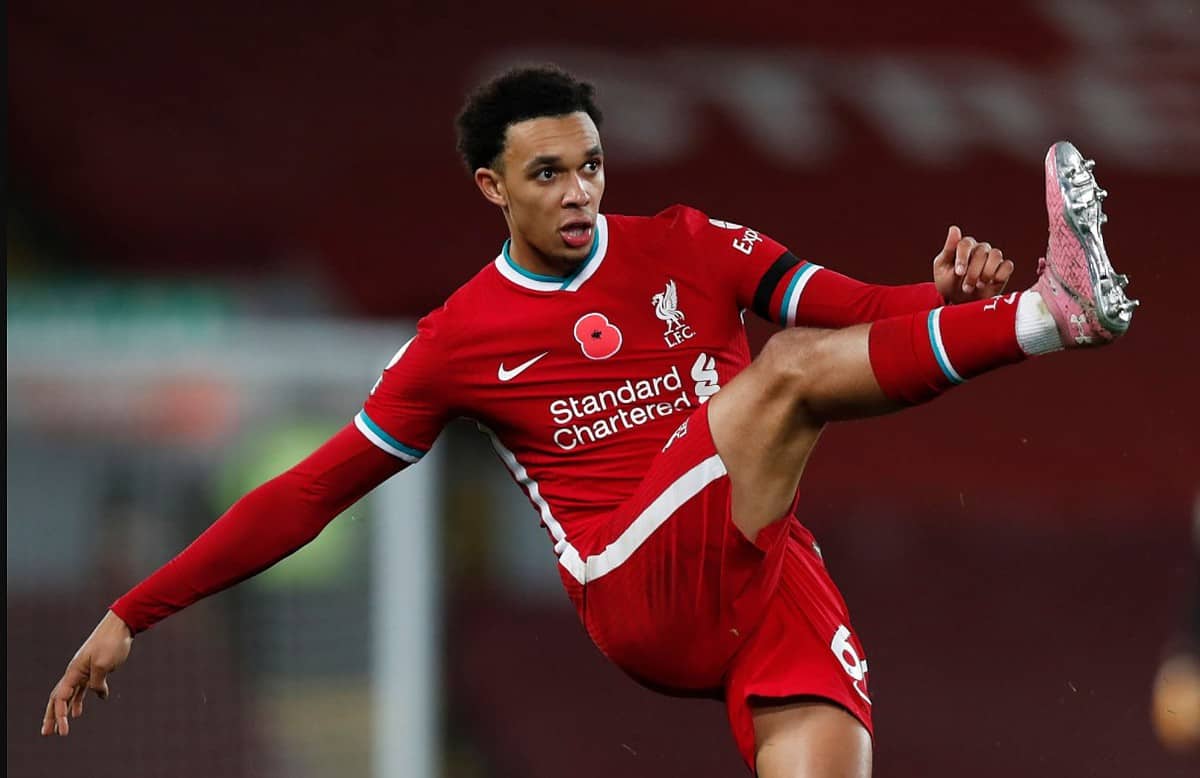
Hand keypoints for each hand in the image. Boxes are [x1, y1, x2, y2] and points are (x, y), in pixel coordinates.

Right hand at [41, 610, 133, 735]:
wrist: (121, 626)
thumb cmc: (111, 642)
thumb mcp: (104, 664)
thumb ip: (97, 682)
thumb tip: (99, 694)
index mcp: (74, 671)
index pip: (60, 697)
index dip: (59, 715)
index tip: (63, 730)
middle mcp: (75, 672)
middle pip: (59, 698)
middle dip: (53, 717)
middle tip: (48, 733)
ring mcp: (84, 671)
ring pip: (70, 695)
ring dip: (65, 711)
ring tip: (62, 728)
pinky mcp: (94, 669)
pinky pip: (82, 688)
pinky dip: (79, 700)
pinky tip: (81, 710)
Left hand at [932, 226, 1015, 303]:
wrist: (961, 302)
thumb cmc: (949, 283)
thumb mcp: (942, 268)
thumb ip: (948, 249)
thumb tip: (954, 228)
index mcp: (964, 246)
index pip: (965, 243)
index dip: (962, 258)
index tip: (959, 273)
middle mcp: (980, 248)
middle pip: (980, 252)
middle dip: (972, 272)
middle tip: (966, 287)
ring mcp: (992, 258)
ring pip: (996, 255)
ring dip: (986, 273)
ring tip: (978, 285)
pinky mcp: (1003, 269)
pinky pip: (1007, 266)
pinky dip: (1000, 275)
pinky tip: (991, 283)